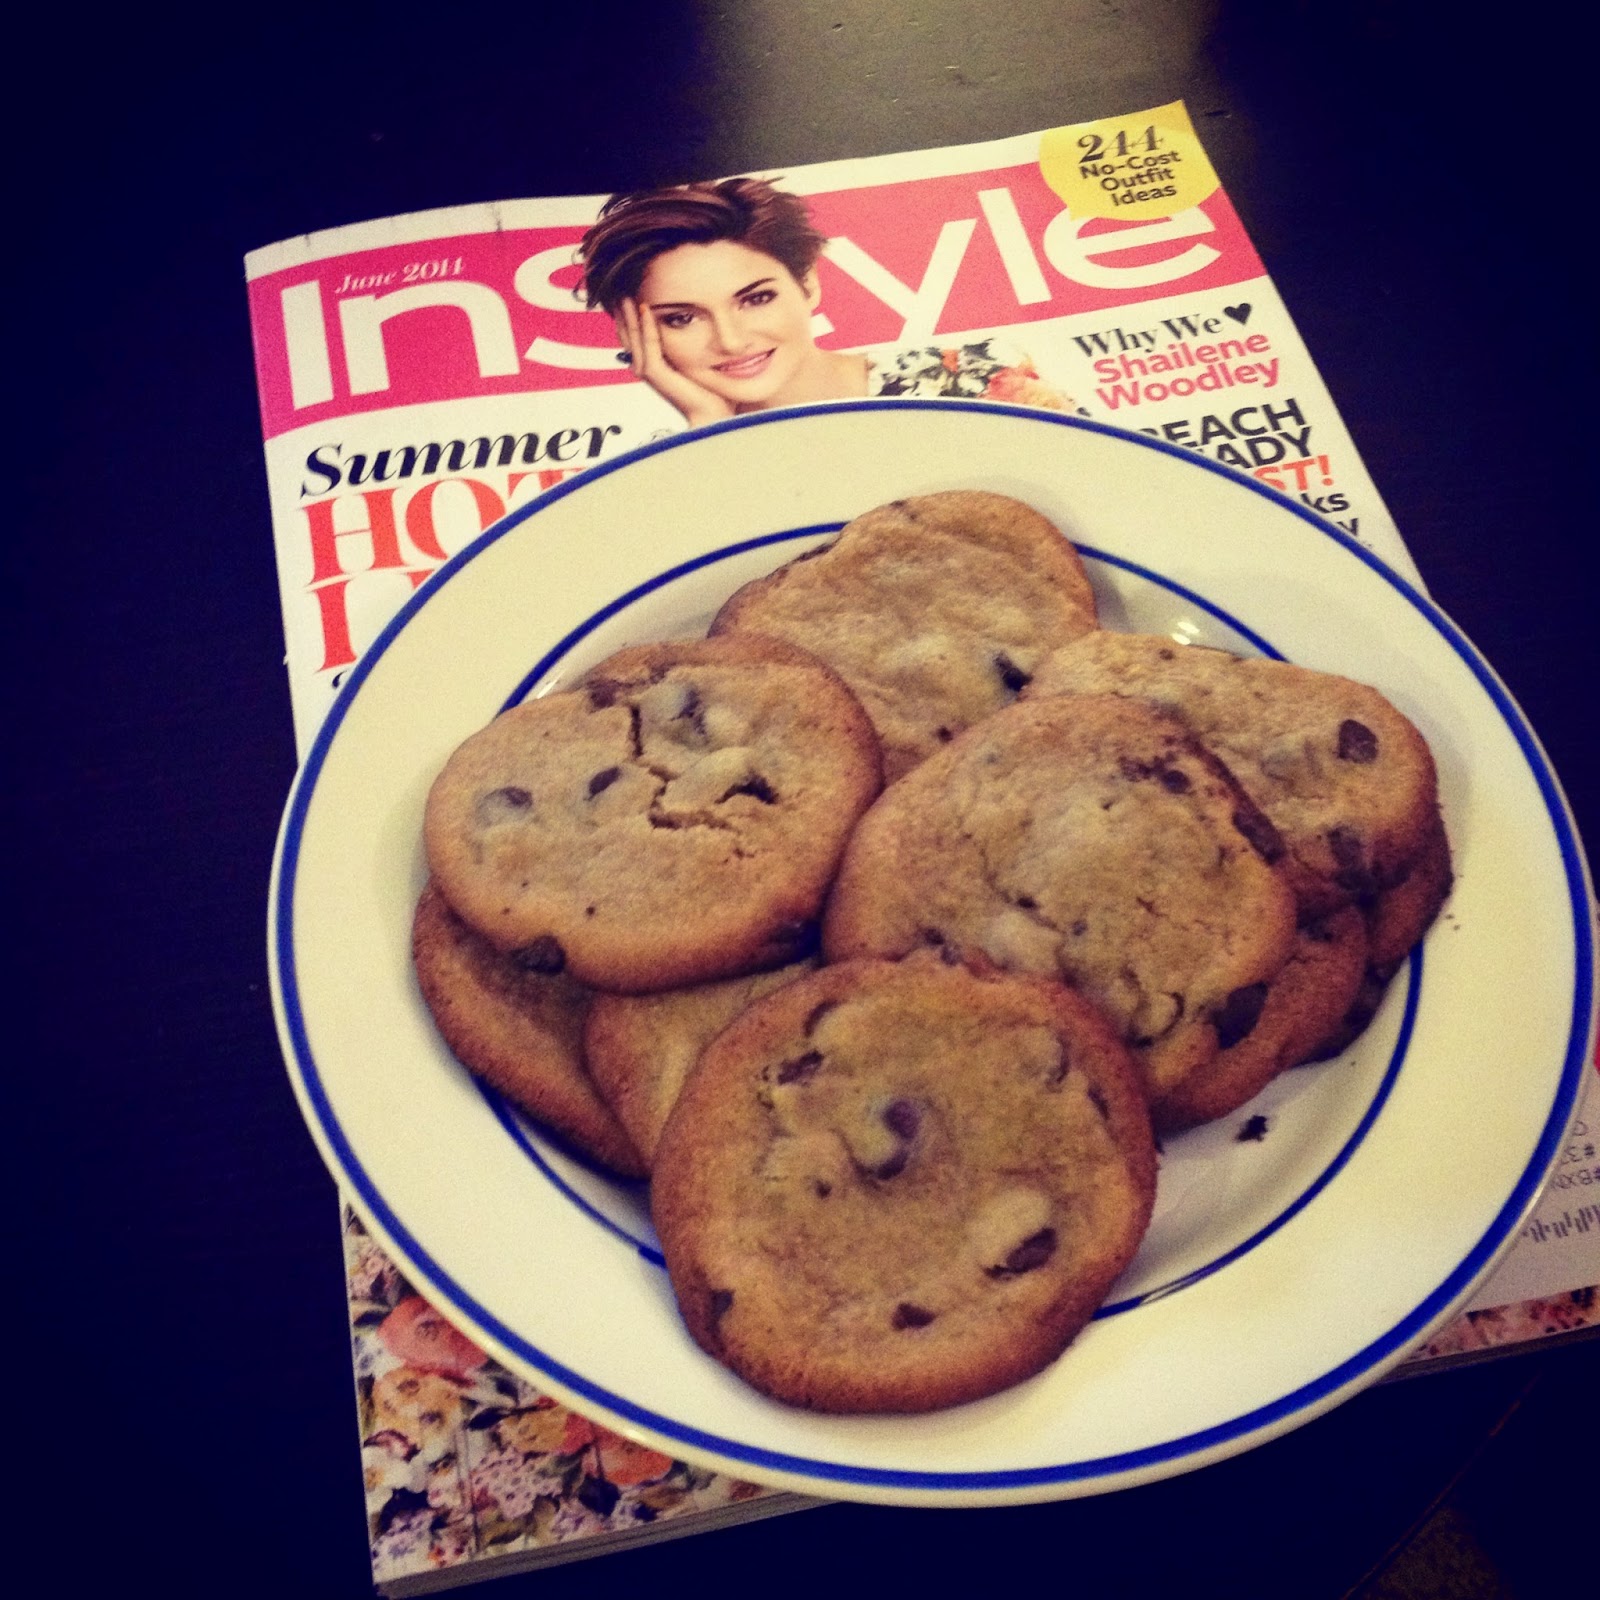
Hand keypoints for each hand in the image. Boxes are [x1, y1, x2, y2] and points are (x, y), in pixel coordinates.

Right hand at [617, 298, 735, 427]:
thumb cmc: (705, 386)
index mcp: (649, 363)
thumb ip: (680, 341)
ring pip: (633, 336)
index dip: (627, 312)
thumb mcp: (688, 357)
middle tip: (619, 284)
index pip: (631, 333)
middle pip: (625, 332)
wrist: (712, 411)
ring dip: (629, 313)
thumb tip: (685, 316)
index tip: (627, 288)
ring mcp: (647, 370)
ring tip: (626, 291)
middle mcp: (643, 366)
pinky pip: (648, 344)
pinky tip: (646, 307)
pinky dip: (646, 325)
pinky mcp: (656, 373)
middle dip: (622, 309)